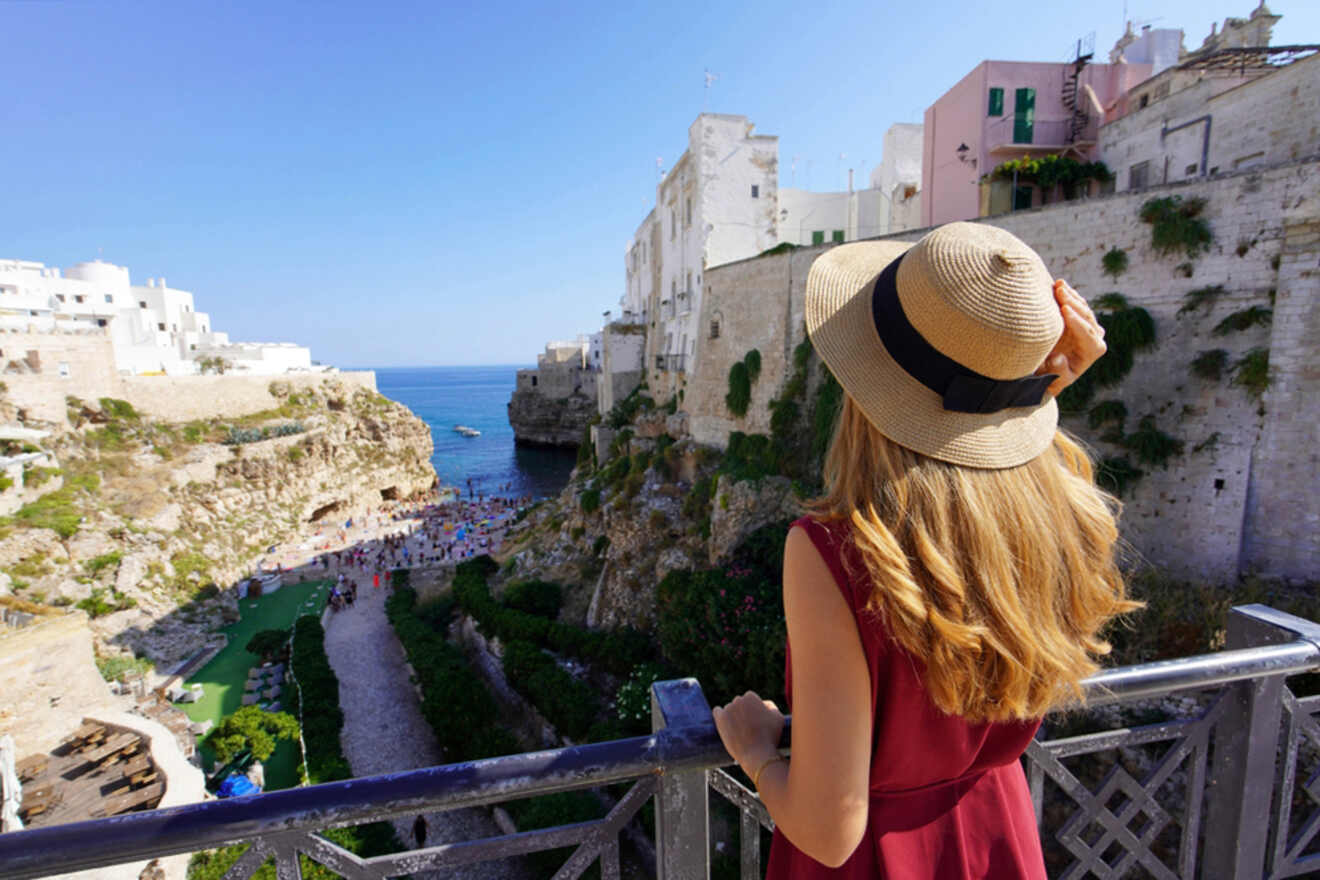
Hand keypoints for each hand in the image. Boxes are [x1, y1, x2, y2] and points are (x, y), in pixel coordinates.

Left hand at [713, 691, 784, 772]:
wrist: (757, 754)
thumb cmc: (770, 736)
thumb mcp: (778, 717)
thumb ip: (770, 706)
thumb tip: (762, 704)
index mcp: (751, 697)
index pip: (750, 699)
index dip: (755, 710)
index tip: (757, 720)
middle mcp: (738, 700)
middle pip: (740, 704)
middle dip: (744, 712)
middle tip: (749, 727)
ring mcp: (727, 709)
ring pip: (729, 709)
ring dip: (733, 716)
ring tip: (740, 730)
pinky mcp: (719, 719)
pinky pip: (717, 711)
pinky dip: (720, 715)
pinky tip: (724, 721)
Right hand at [1037, 280, 1105, 396]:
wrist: (1049, 370)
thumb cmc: (1051, 376)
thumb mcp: (1052, 380)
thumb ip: (1056, 372)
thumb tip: (1058, 358)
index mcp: (1093, 350)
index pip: (1087, 333)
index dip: (1075, 321)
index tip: (1063, 310)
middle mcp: (1095, 336)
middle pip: (1086, 316)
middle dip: (1072, 303)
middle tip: (1059, 290)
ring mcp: (1089, 324)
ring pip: (1082, 306)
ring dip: (1070, 295)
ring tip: (1058, 285)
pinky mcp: (1080, 317)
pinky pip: (1076, 302)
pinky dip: (1068, 294)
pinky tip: (1059, 285)